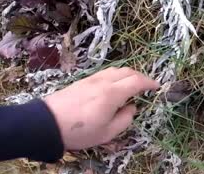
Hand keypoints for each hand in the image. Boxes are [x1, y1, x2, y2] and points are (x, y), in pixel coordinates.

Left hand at [43, 67, 158, 149]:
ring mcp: (91, 79)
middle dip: (140, 76)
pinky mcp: (82, 81)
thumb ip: (124, 119)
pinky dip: (116, 75)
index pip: (136, 81)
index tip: (157, 87)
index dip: (149, 83)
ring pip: (115, 70)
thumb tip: (132, 107)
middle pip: (127, 71)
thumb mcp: (107, 133)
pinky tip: (114, 85)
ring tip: (132, 84)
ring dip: (128, 74)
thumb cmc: (79, 131)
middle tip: (147, 86)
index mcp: (112, 93)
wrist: (46, 124)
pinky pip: (105, 73)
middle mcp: (103, 82)